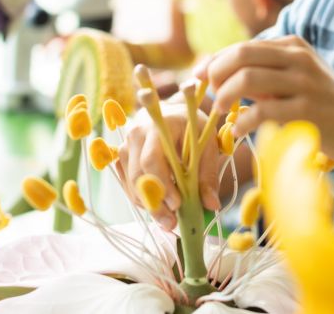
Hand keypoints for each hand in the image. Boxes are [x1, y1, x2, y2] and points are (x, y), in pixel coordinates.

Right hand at [116, 102, 221, 229]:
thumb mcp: (207, 142)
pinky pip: (128, 185)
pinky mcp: (122, 158)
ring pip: (131, 184)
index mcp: (158, 126)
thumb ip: (208, 172)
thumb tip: (211, 204)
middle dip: (155, 203)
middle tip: (172, 223)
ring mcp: (125, 146)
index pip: (152, 159)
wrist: (172, 111)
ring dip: (149, 205)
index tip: (178, 204)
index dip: (163, 185)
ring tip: (169, 219)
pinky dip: (142, 199)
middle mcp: (136, 134)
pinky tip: (159, 206)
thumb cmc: (191, 125)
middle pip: (138, 175)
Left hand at [194, 35, 333, 164]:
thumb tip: (215, 72)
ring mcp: (304, 83)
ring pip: (248, 79)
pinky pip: (262, 111)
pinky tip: (239, 130)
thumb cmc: (322, 105)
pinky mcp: (307, 110)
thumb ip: (261, 74)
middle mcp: (299, 58)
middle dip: (217, 73)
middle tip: (210, 93)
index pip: (243, 47)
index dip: (215, 60)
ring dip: (225, 96)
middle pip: (241, 55)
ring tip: (221, 110)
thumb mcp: (294, 79)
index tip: (198, 76)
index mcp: (293, 46)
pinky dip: (242, 122)